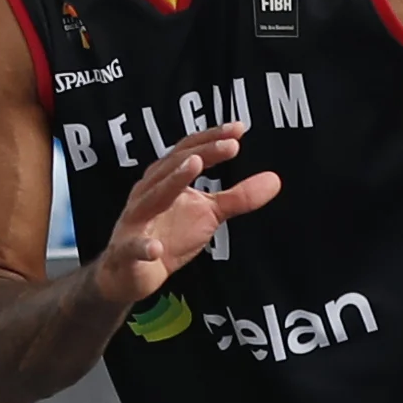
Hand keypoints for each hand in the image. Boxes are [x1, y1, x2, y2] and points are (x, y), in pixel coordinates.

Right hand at [95, 123, 279, 305]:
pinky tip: (156, 249)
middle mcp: (147, 192)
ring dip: (172, 181)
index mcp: (166, 179)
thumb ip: (238, 197)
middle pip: (172, 166)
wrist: (131, 273)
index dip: (212, 139)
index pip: (188, 151)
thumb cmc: (168, 235)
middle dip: (200, 153)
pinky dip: (143, 248)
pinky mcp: (127, 252)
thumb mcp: (209, 215)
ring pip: (151, 198)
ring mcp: (135, 221)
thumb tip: (275, 180)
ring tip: (195, 165)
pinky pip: (135, 248)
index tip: (239, 129)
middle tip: (230, 145)